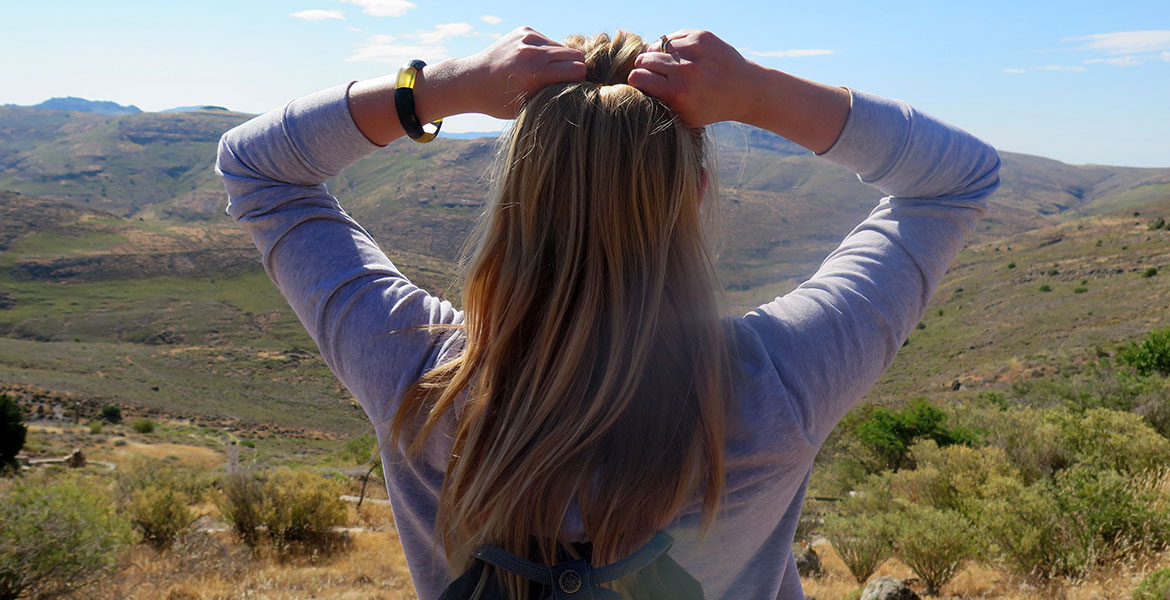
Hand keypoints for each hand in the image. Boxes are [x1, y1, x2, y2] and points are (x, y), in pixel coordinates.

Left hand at [452, 27, 586, 118]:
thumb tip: (578, 93)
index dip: (579, 81)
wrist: (471, 80)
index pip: (578, 69)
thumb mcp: (527, 108)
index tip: (572, 90)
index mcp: (535, 73)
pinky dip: (546, 52)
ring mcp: (528, 37)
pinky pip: (548, 41)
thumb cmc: (499, 101)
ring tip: (545, 74)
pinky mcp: (524, 30)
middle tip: (564, 82)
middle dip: (574, 69)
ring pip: (562, 47)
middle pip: (575, 55)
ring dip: (560, 60)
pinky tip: (533, 63)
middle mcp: (533, 52)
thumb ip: (553, 97)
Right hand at [627, 30, 759, 127]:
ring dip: (658, 55)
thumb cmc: (710, 107)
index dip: (636, 80)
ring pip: (657, 45)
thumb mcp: (684, 118)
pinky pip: (672, 37)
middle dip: (644, 66)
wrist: (745, 89)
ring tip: (667, 65)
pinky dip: (672, 46)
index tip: (642, 84)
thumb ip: (659, 106)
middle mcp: (685, 71)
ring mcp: (694, 50)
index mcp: (678, 93)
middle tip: (654, 74)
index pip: (637, 77)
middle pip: (644, 59)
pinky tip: (681, 57)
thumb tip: (633, 92)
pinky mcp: (701, 36)